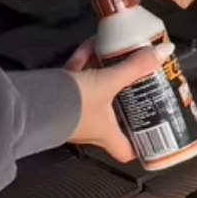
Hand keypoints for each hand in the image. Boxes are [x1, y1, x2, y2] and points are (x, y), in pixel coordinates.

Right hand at [65, 39, 174, 161]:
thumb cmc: (71, 105)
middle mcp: (90, 127)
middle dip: (125, 95)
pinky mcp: (58, 96)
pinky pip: (76, 78)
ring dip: (104, 72)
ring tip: (115, 54)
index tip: (154, 129)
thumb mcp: (110, 82)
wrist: (32, 99)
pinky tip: (89, 47)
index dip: (141, 143)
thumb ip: (136, 67)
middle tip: (139, 81)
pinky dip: (83, 62)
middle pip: (114, 115)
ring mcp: (73, 112)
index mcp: (106, 134)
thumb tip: (163, 53)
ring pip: (95, 92)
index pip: (127, 150)